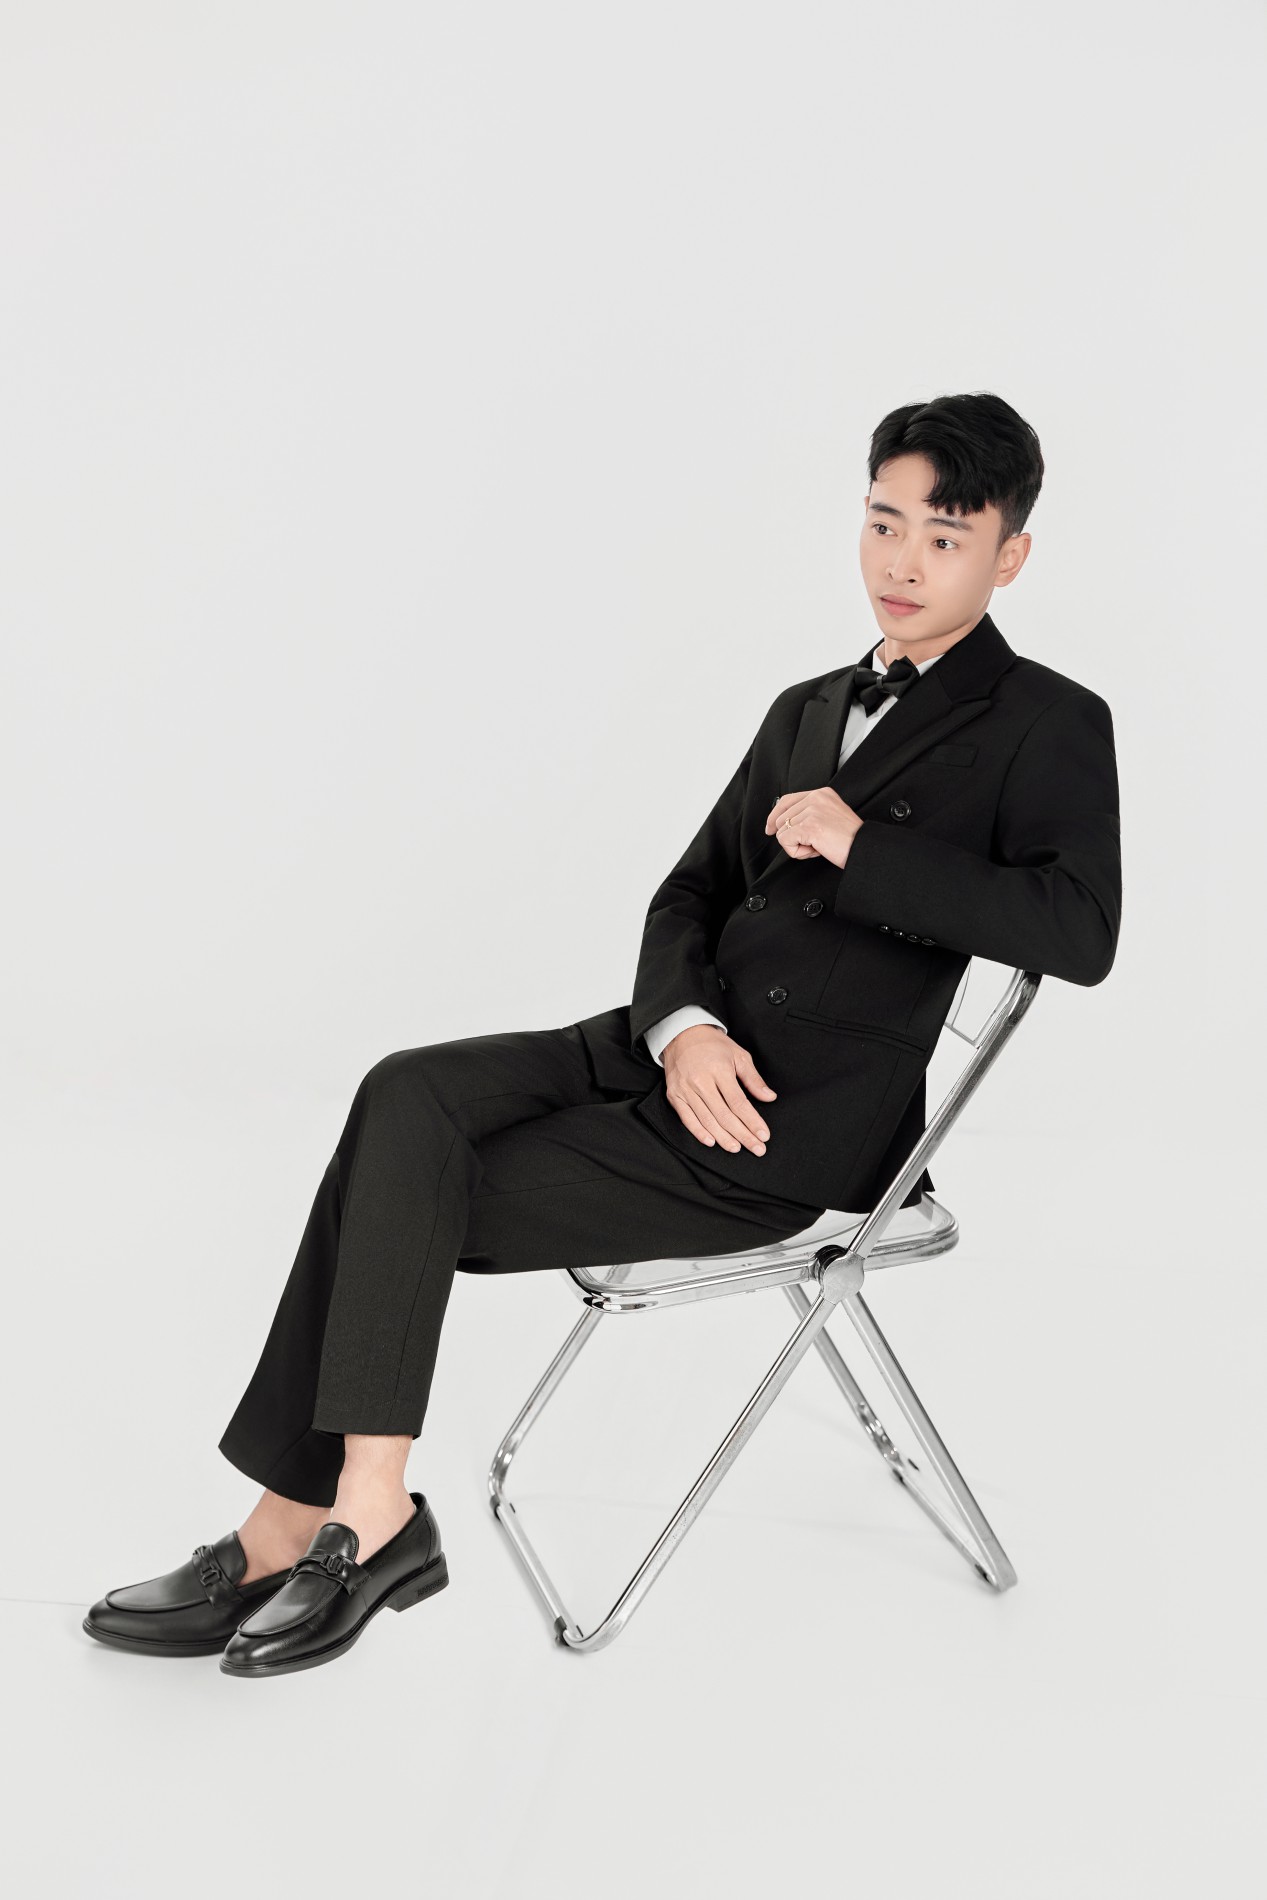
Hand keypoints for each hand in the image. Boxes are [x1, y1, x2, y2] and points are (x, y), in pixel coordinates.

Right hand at [661, 1025, 776, 1156]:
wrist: (682, 1034)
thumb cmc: (713, 1045)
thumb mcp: (738, 1055)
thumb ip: (753, 1079)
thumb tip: (769, 1097)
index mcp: (719, 1070)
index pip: (739, 1103)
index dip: (752, 1121)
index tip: (764, 1135)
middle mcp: (701, 1081)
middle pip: (724, 1115)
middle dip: (743, 1135)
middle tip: (757, 1148)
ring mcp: (685, 1090)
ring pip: (707, 1119)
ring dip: (723, 1137)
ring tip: (737, 1148)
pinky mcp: (674, 1095)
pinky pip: (687, 1118)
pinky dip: (698, 1132)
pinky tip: (711, 1141)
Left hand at [764, 787, 862, 867]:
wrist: (864, 849)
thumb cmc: (850, 839)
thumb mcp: (829, 817)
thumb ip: (809, 814)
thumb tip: (782, 823)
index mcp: (822, 793)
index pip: (786, 800)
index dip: (774, 816)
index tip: (770, 828)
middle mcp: (816, 798)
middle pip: (781, 818)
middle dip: (793, 837)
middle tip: (815, 843)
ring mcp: (812, 811)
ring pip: (782, 832)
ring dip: (797, 846)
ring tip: (818, 846)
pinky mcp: (809, 826)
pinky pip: (785, 841)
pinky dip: (797, 852)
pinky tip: (815, 850)